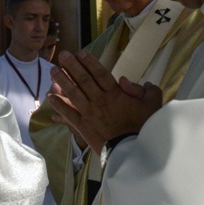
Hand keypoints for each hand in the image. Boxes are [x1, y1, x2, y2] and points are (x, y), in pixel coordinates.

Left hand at [47, 50, 161, 154]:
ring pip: (73, 93)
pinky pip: (69, 114)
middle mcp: (100, 100)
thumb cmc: (144, 128)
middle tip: (63, 55)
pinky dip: (59, 105)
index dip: (90, 62)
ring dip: (62, 81)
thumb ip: (147, 90)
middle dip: (72, 66)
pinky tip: (50, 97)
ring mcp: (90, 113)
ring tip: (53, 70)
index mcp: (116, 94)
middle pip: (84, 80)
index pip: (100, 74)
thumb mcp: (153, 105)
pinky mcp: (83, 127)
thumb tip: (131, 81)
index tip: (81, 53)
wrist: (133, 151)